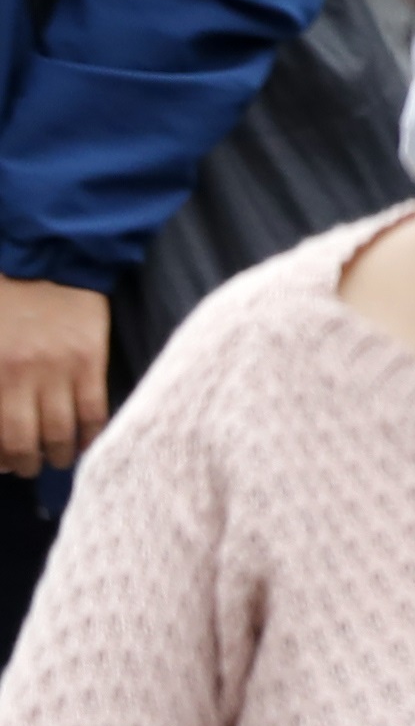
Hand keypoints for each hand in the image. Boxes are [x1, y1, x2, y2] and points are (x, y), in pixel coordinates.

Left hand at [0, 276, 109, 477]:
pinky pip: (94, 410)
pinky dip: (91, 433)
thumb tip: (0, 420)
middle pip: (25, 442)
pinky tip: (85, 441)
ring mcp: (58, 371)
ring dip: (58, 455)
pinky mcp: (90, 360)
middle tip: (27, 468)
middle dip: (25, 464)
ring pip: (60, 432)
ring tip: (57, 460)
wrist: (48, 257)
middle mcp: (21, 378)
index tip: (2, 464)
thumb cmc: (3, 300)